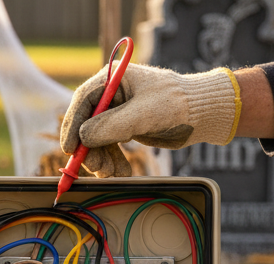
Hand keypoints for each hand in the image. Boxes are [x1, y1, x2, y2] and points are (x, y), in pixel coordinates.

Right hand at [60, 64, 240, 176]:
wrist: (203, 114)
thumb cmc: (178, 104)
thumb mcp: (143, 114)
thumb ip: (111, 125)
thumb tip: (82, 139)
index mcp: (113, 79)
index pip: (83, 100)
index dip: (73, 125)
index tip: (70, 148)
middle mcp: (111, 94)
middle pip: (86, 123)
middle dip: (89, 148)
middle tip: (95, 167)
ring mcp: (117, 112)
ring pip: (97, 139)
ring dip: (101, 159)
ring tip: (112, 174)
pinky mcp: (125, 127)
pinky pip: (110, 146)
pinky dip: (113, 160)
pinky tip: (121, 172)